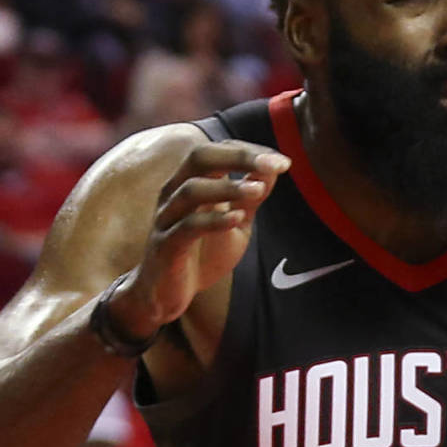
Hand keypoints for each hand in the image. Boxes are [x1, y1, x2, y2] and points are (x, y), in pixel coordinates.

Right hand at [111, 141, 289, 335]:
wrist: (164, 295)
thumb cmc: (201, 253)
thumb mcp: (235, 223)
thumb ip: (251, 198)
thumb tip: (274, 169)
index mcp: (191, 181)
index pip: (217, 151)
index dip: (249, 151)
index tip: (282, 161)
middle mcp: (174, 192)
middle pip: (200, 157)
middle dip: (239, 156)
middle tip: (273, 164)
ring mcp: (167, 218)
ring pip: (191, 190)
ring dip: (228, 187)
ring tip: (259, 191)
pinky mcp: (165, 245)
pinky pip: (187, 226)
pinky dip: (214, 220)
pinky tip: (237, 218)